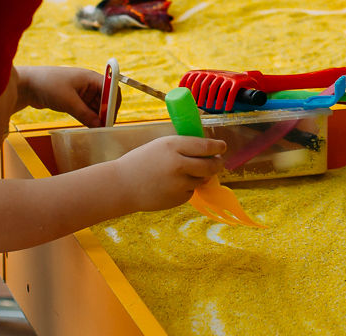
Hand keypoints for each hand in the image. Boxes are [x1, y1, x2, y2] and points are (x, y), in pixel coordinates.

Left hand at [15, 65, 103, 126]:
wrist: (28, 85)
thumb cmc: (48, 85)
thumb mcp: (68, 101)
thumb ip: (85, 114)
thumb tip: (99, 125)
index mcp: (90, 77)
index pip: (111, 89)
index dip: (113, 103)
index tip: (111, 118)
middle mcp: (88, 83)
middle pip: (105, 98)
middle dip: (106, 112)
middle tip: (105, 127)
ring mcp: (81, 92)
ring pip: (95, 105)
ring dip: (97, 116)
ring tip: (98, 129)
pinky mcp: (73, 99)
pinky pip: (86, 109)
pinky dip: (89, 117)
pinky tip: (90, 126)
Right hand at [112, 135, 226, 212]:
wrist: (123, 185)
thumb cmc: (141, 161)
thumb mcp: (161, 146)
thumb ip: (183, 147)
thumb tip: (208, 150)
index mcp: (173, 146)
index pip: (204, 146)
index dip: (217, 147)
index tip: (222, 146)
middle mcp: (179, 165)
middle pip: (210, 165)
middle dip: (217, 163)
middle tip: (218, 161)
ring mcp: (179, 184)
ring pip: (201, 179)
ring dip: (199, 175)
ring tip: (183, 172)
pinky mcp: (178, 199)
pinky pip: (191, 191)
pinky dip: (187, 188)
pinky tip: (172, 184)